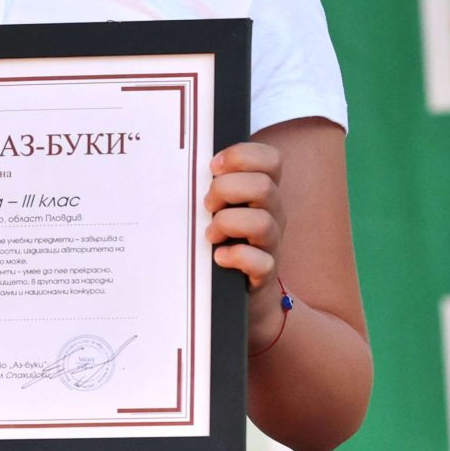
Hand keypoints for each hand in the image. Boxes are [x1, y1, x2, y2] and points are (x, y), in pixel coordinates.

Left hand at [205, 139, 287, 347]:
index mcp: (263, 191)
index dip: (242, 156)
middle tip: (206, 205)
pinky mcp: (264, 272)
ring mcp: (271, 243)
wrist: (240, 294)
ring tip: (209, 235)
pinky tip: (218, 258)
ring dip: (227, 224)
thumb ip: (211, 185)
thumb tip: (176, 163)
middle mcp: (273, 213)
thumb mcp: (220, 207)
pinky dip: (235, 257)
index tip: (213, 168)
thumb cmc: (223, 240)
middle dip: (226, 191)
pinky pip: (260, 261)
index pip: (271, 159)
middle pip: (264, 186)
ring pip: (262, 222)